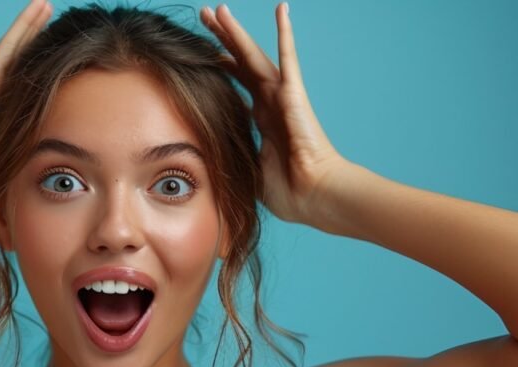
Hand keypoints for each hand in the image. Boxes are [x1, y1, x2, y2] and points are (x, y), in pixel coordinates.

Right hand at [0, 0, 52, 211]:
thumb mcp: (11, 165)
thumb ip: (25, 157)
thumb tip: (49, 167)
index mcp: (6, 112)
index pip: (29, 77)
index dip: (41, 57)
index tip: (58, 41)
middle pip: (22, 54)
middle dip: (36, 30)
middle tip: (48, 6)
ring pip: (9, 47)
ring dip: (24, 23)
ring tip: (41, 2)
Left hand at [201, 3, 348, 224]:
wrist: (316, 196)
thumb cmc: (290, 192)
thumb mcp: (249, 172)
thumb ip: (233, 157)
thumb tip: (208, 159)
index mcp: (262, 121)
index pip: (236, 85)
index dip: (219, 67)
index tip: (200, 52)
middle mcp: (271, 103)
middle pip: (240, 63)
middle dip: (220, 40)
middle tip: (203, 17)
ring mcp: (283, 97)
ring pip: (254, 55)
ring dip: (236, 32)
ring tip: (217, 10)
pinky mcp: (294, 95)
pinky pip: (288, 58)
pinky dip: (285, 33)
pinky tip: (282, 8)